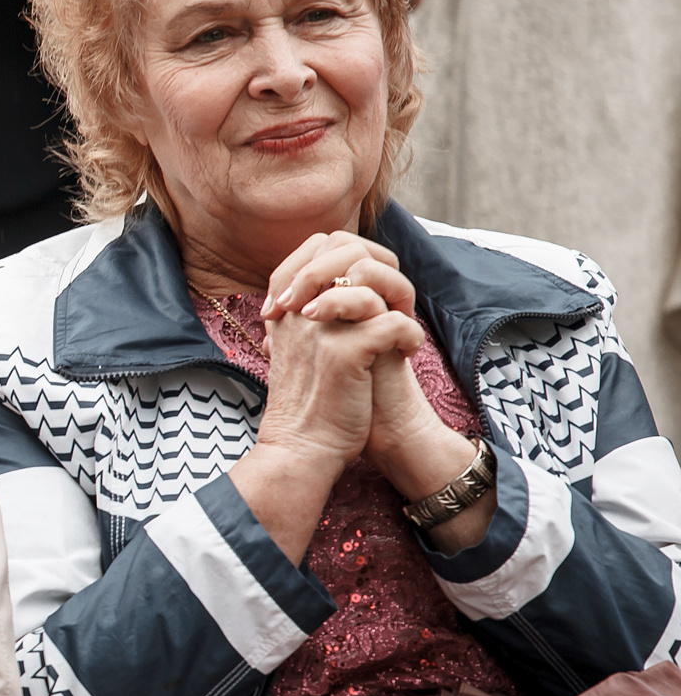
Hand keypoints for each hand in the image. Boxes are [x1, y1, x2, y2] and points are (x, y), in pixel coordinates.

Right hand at [223, 233, 425, 560]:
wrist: (303, 449)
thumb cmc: (312, 402)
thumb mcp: (301, 350)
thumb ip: (314, 315)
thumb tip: (346, 286)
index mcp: (286, 306)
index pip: (319, 245)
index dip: (356, 252)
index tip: (377, 284)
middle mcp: (297, 310)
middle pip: (344, 251)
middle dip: (382, 269)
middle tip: (397, 302)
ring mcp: (318, 329)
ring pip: (370, 282)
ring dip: (398, 302)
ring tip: (402, 332)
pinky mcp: (342, 353)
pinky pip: (391, 322)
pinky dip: (409, 335)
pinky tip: (408, 353)